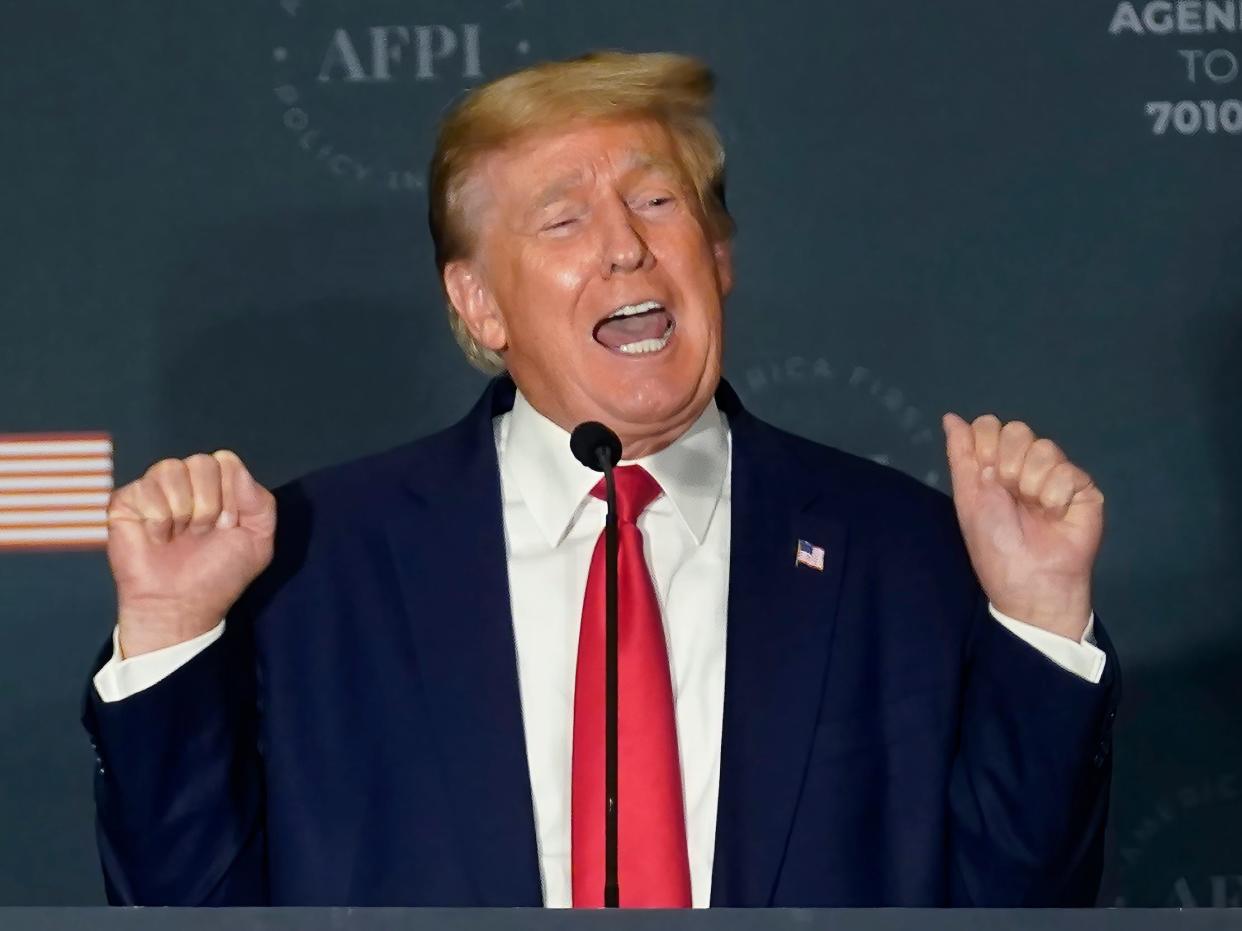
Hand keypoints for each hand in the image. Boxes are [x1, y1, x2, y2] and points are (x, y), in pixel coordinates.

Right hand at [106, 451, 275, 656]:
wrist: (182, 605)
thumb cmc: (219, 574)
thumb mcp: (258, 541)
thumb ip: (261, 502)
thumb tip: (236, 467)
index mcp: (218, 486)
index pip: (226, 461)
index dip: (231, 494)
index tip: (228, 526)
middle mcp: (187, 482)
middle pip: (201, 462)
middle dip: (208, 504)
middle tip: (202, 533)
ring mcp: (155, 490)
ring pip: (170, 469)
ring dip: (183, 510)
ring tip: (180, 535)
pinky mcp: (126, 502)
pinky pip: (143, 489)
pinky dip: (157, 519)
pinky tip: (158, 538)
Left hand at [941, 414, 1102, 639]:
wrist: (1030, 580)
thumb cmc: (995, 543)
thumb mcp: (968, 498)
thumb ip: (960, 455)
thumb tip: (949, 417)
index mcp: (995, 465)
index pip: (990, 425)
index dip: (986, 444)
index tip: (985, 475)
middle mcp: (1025, 464)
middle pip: (1018, 429)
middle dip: (1008, 464)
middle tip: (1009, 495)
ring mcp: (1056, 474)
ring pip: (1045, 448)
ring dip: (1030, 483)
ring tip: (1032, 510)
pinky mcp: (1083, 488)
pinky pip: (1068, 471)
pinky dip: (1055, 497)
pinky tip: (1054, 516)